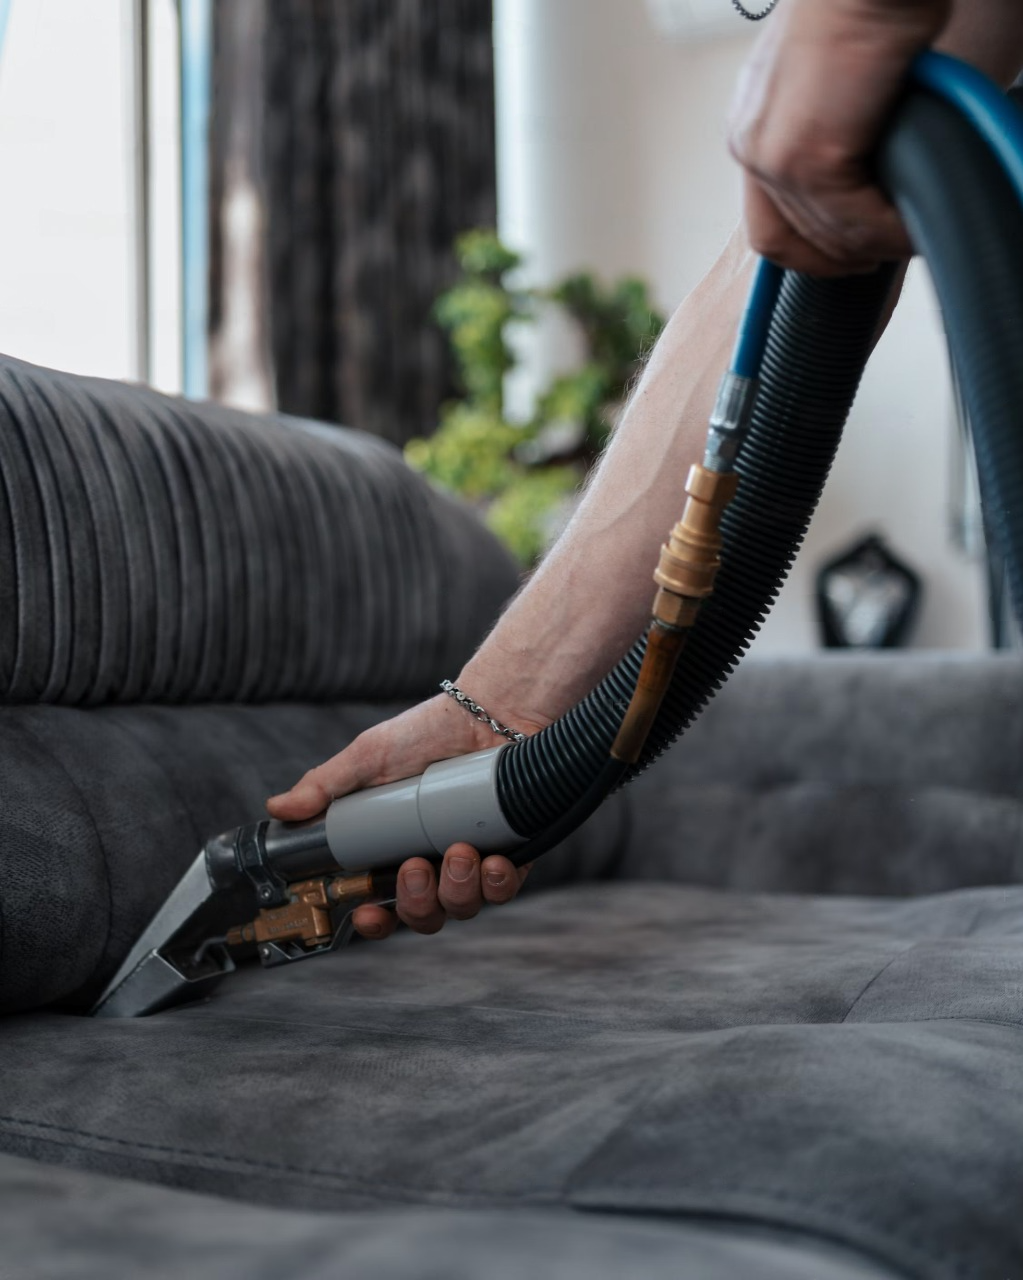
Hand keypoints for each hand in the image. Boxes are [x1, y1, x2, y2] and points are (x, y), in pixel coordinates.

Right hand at [266, 693, 544, 939]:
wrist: (489, 710)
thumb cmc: (428, 731)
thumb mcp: (370, 758)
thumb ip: (325, 786)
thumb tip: (277, 808)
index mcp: (396, 851)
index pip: (382, 904)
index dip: (375, 921)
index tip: (365, 914)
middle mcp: (435, 863)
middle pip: (423, 916)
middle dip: (416, 904)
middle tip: (414, 866)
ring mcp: (474, 861)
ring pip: (463, 907)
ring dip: (457, 890)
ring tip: (458, 851)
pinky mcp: (513, 852)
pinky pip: (504, 888)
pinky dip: (496, 882)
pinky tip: (491, 859)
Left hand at [728, 0, 950, 273]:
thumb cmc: (862, 9)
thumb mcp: (829, 84)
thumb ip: (830, 129)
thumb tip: (860, 172)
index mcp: (752, 131)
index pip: (767, 225)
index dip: (810, 254)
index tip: (851, 255)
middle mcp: (752, 147)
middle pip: (790, 241)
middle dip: (843, 256)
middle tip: (887, 251)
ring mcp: (775, 156)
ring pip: (827, 234)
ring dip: (874, 243)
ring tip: (909, 237)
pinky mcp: (809, 157)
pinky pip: (855, 220)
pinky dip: (889, 230)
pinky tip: (913, 225)